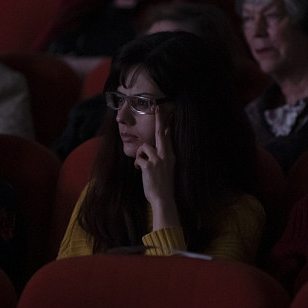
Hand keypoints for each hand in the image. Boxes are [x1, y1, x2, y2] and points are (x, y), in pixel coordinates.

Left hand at [134, 106, 178, 229]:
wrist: (163, 199)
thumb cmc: (163, 185)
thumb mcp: (167, 169)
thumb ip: (163, 157)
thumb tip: (156, 148)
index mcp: (171, 156)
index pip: (169, 137)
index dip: (167, 125)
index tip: (168, 115)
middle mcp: (166, 156)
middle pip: (161, 134)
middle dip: (159, 120)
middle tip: (158, 107)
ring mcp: (158, 160)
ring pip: (144, 147)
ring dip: (140, 154)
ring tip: (141, 165)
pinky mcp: (149, 166)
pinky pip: (139, 158)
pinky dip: (137, 164)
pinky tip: (139, 170)